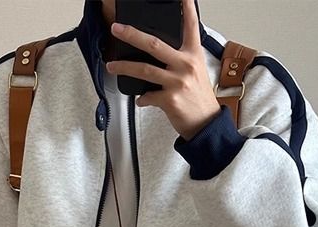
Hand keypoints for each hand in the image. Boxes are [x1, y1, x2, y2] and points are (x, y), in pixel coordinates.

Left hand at [105, 0, 221, 140]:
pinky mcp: (170, 100)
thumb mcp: (196, 72)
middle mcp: (185, 65)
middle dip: (132, 35)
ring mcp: (177, 82)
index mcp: (194, 55)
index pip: (190, 25)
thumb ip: (180, 59)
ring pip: (144, 70)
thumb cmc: (199, 99)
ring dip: (124, 67)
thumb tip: (157, 54)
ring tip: (112, 66)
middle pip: (154, 44)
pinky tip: (141, 99)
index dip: (186, 7)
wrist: (206, 124)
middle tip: (117, 29)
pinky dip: (142, 98)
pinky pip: (147, 96)